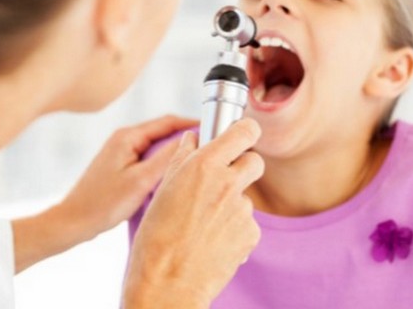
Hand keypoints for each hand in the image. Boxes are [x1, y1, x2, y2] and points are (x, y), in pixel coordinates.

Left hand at [12, 115, 196, 272]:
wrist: (74, 221)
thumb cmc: (103, 203)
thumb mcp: (141, 180)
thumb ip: (167, 158)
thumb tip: (191, 141)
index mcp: (128, 136)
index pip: (168, 121)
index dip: (192, 124)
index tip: (212, 131)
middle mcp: (124, 138)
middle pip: (164, 132)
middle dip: (187, 138)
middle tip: (209, 148)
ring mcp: (122, 151)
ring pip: (157, 146)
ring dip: (176, 151)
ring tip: (196, 162)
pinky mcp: (121, 165)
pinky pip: (149, 158)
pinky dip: (164, 163)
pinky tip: (174, 176)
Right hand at [123, 118, 263, 307]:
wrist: (167, 282)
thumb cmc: (157, 237)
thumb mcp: (163, 189)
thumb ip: (182, 159)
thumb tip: (192, 140)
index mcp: (204, 166)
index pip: (244, 132)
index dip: (246, 131)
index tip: (243, 134)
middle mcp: (228, 183)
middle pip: (255, 161)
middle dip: (244, 166)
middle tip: (225, 179)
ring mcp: (242, 210)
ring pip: (247, 196)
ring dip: (233, 203)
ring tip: (206, 222)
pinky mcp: (251, 234)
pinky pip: (248, 222)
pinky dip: (235, 228)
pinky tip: (214, 239)